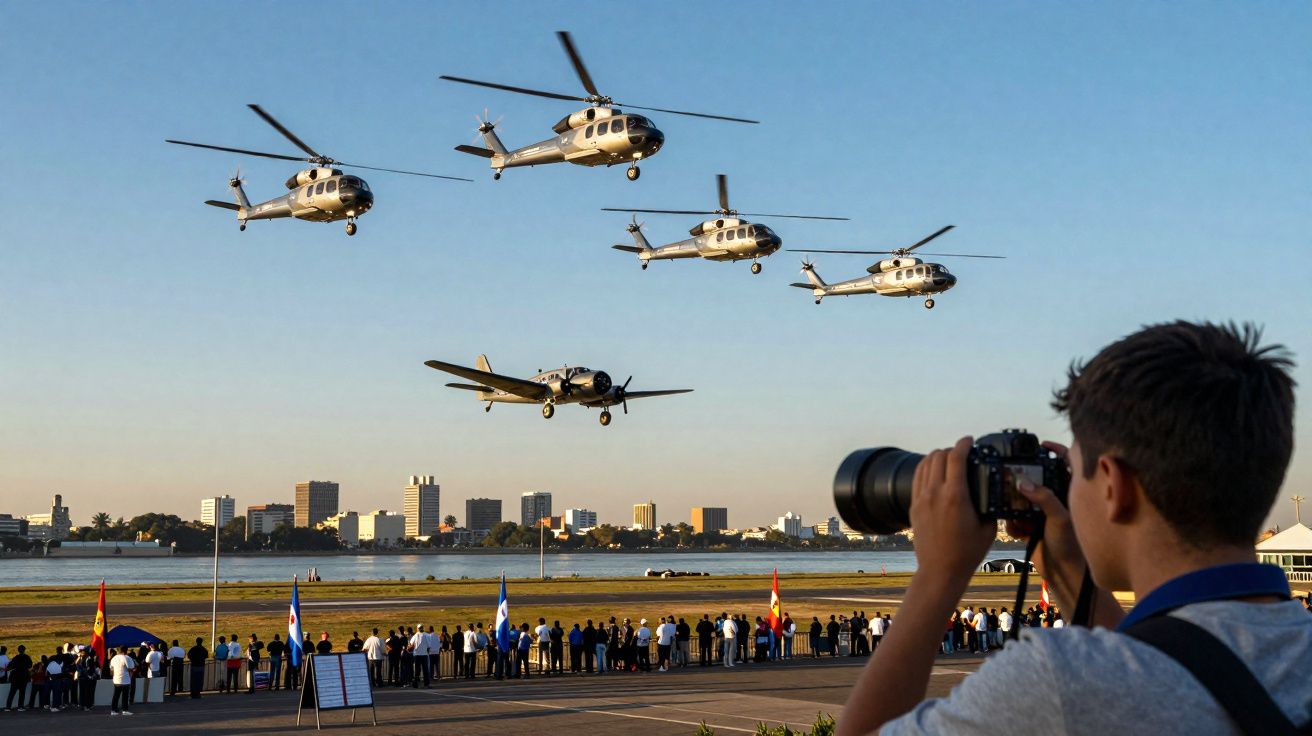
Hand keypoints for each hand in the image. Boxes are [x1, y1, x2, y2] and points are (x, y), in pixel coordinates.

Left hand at [908, 436, 996, 589]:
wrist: (940, 570)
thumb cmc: (967, 552)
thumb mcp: (987, 527)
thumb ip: (988, 504)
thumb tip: (991, 490)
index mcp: (955, 496)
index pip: (956, 458)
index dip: (963, 444)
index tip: (969, 440)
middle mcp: (935, 494)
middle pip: (938, 456)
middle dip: (951, 449)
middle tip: (961, 452)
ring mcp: (921, 499)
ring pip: (925, 464)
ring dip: (937, 456)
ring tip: (948, 459)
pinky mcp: (913, 506)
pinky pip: (917, 477)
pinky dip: (926, 468)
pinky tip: (934, 471)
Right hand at [1005, 441, 1087, 606]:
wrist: (1064, 575)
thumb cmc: (1071, 546)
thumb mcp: (1059, 518)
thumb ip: (1043, 497)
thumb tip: (1022, 482)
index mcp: (1070, 493)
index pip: (1066, 464)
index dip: (1056, 451)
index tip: (1042, 445)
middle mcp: (1057, 501)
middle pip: (1037, 480)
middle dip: (1023, 483)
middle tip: (1012, 480)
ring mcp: (1043, 514)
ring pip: (1023, 500)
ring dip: (1015, 507)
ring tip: (1013, 513)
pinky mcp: (1032, 527)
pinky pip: (1016, 519)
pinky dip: (1013, 524)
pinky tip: (1017, 532)